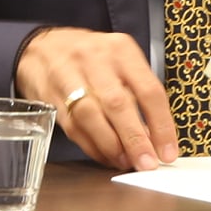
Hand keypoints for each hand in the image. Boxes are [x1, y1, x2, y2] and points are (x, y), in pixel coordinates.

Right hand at [14, 27, 178, 172]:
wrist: (42, 47)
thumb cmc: (91, 58)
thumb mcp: (120, 61)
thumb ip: (138, 93)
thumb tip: (154, 139)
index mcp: (120, 50)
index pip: (148, 89)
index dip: (161, 125)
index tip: (167, 152)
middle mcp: (94, 59)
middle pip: (118, 104)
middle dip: (135, 140)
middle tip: (147, 163)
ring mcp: (68, 75)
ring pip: (91, 116)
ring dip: (111, 146)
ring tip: (125, 162)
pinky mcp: (50, 95)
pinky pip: (73, 126)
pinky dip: (92, 146)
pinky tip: (105, 156)